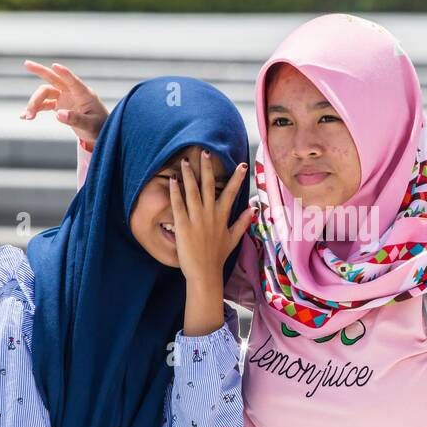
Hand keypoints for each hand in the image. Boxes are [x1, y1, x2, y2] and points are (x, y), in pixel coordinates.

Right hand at [20, 60, 108, 147]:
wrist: (98, 132)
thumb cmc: (99, 127)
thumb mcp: (90, 126)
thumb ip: (76, 119)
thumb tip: (59, 114)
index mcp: (84, 94)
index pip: (73, 81)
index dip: (65, 73)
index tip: (55, 65)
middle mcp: (73, 92)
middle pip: (54, 79)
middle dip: (40, 71)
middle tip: (26, 64)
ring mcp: (65, 97)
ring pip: (45, 93)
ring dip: (35, 103)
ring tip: (28, 117)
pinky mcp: (59, 105)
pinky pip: (44, 104)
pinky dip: (35, 109)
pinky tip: (24, 116)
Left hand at [171, 151, 251, 334]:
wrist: (204, 274)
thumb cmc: (217, 257)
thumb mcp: (233, 239)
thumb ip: (243, 222)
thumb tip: (253, 208)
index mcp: (223, 217)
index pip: (232, 192)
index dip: (237, 178)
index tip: (242, 164)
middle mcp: (211, 215)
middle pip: (209, 186)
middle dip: (207, 168)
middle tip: (204, 152)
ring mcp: (197, 219)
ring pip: (193, 191)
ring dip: (188, 175)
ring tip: (184, 161)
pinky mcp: (183, 225)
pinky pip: (178, 204)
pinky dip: (175, 191)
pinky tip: (172, 180)